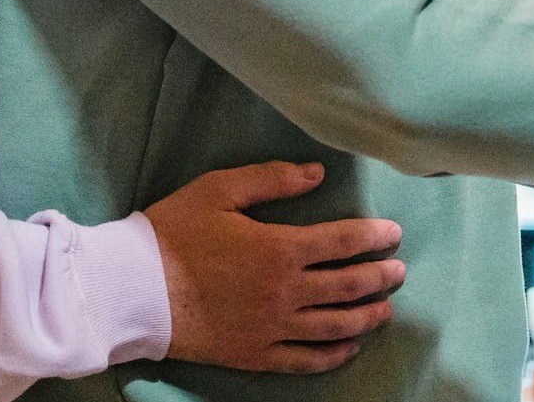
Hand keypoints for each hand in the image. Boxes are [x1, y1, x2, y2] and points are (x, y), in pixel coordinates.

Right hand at [146, 161, 405, 372]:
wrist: (134, 289)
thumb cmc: (174, 233)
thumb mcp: (220, 189)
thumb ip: (272, 179)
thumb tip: (318, 173)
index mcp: (280, 248)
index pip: (344, 242)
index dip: (374, 237)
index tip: (394, 233)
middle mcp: (285, 292)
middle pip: (348, 286)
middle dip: (380, 277)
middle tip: (399, 270)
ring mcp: (272, 327)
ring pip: (334, 326)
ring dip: (367, 316)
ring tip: (386, 308)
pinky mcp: (255, 354)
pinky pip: (304, 360)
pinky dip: (333, 355)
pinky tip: (348, 348)